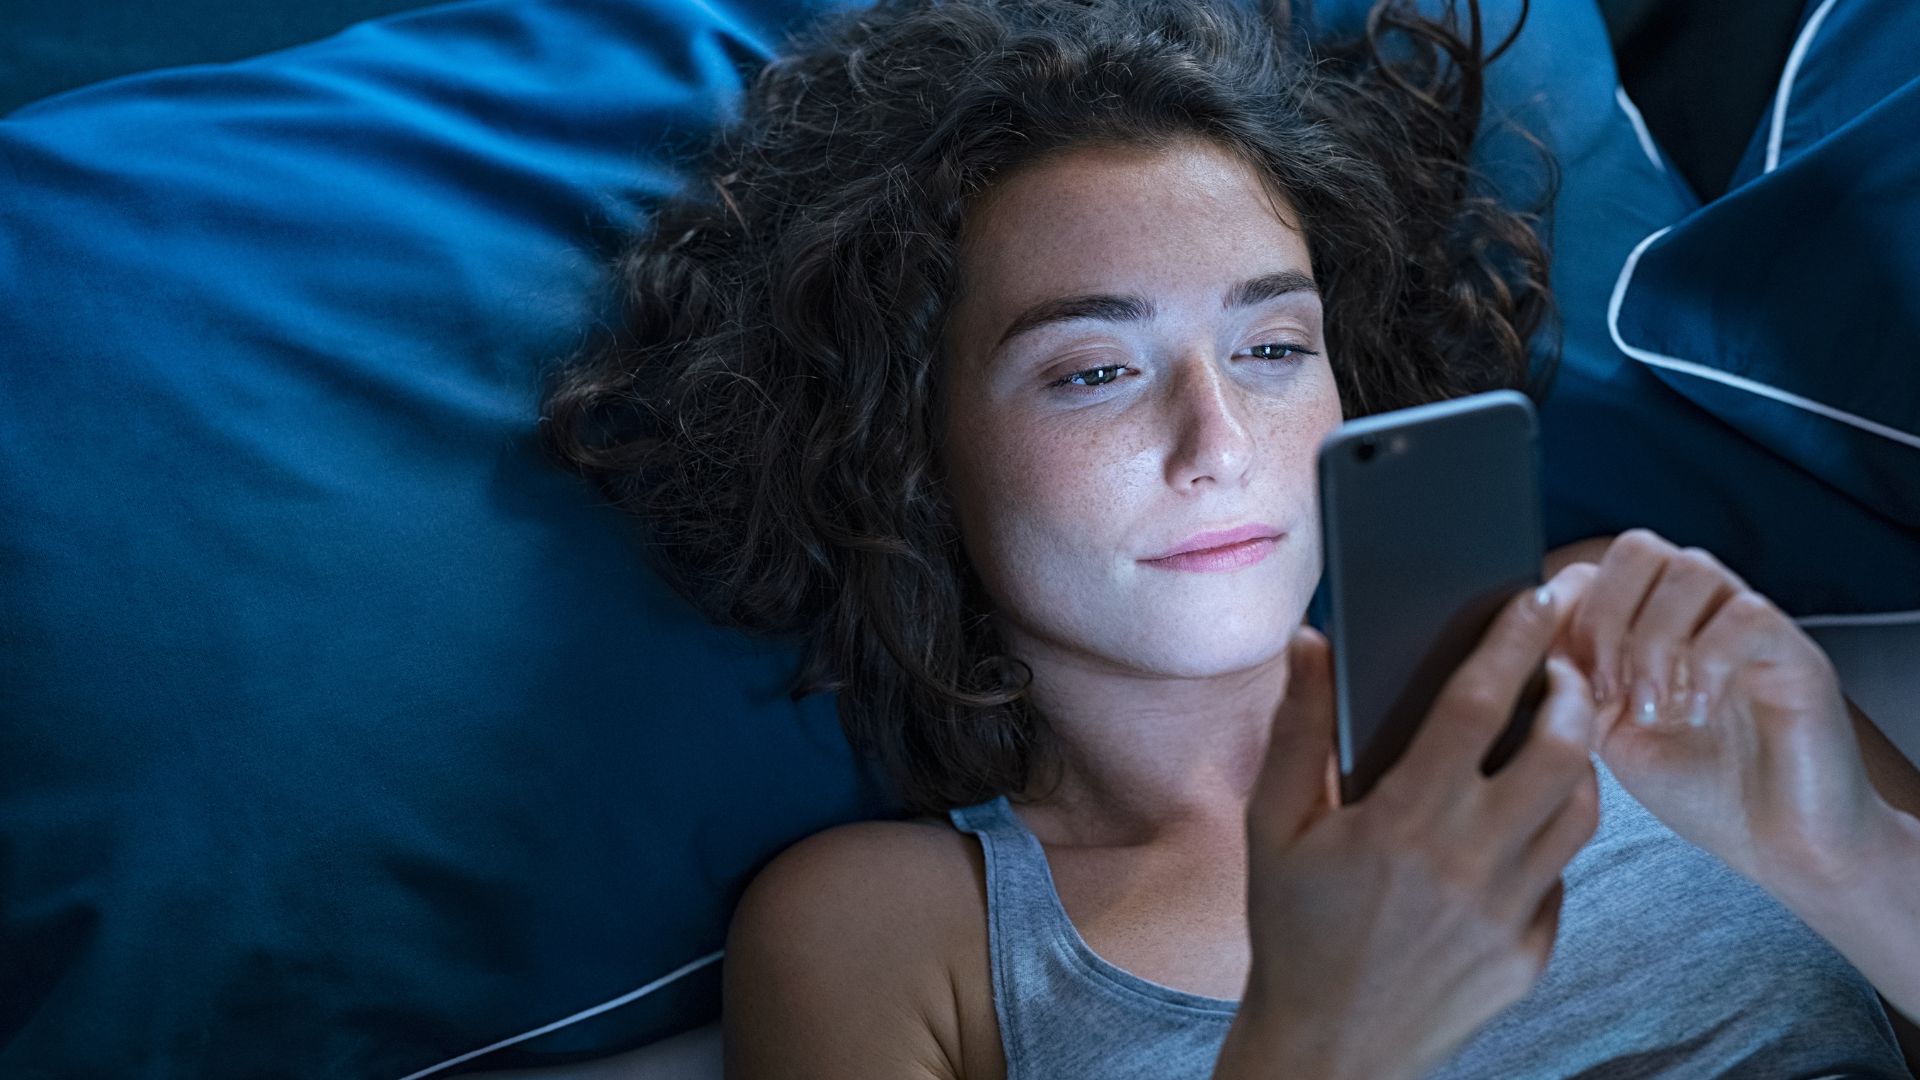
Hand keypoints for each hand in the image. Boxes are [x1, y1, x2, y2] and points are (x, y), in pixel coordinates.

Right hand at [1227, 571, 1597, 1079]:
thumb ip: (1298, 727)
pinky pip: (1563, 873)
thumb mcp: (1273, 825)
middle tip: (1557, 664)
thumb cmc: (1290, 928)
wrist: (1328, 1048)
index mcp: (1403, 820)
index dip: (1513, 642)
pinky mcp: (1531, 953)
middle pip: (1559, 749)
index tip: (1534, 600)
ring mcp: (1509, 913)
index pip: (1478, 705)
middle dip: (1570, 689)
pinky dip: (1552, 832)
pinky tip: (1521, 818)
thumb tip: (1311, 641)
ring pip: (1580, 809)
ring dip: (1576, 755)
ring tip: (1553, 729)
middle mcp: (1469, 862)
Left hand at [1555, 528, 1889, 892]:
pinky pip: (1746, 615)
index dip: (1564, 612)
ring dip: (1652, 639)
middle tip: (1602, 688)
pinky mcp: (1794, 653)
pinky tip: (1695, 713)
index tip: (1556, 676)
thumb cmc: (1699, 790)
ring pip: (1691, 569)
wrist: (1783, 845)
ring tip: (1650, 709)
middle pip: (1639, 549)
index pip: (1593, 570)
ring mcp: (1747, 627)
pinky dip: (1706, 662)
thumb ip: (1572, 687)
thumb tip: (1532, 647)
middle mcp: (1697, 613)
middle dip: (1603, 614)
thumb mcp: (1609, 738)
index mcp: (1645, 625)